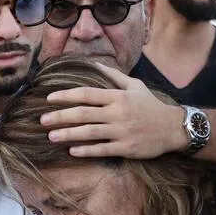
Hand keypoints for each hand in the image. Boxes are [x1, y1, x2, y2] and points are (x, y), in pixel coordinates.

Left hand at [43, 63, 187, 158]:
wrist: (173, 128)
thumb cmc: (151, 106)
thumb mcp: (135, 86)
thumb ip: (113, 76)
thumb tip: (94, 63)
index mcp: (117, 96)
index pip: (86, 94)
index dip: (66, 96)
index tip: (49, 99)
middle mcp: (117, 113)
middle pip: (83, 114)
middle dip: (61, 117)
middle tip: (43, 120)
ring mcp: (121, 131)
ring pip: (89, 133)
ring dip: (68, 135)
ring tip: (51, 136)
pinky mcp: (126, 148)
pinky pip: (102, 149)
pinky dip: (86, 150)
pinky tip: (72, 151)